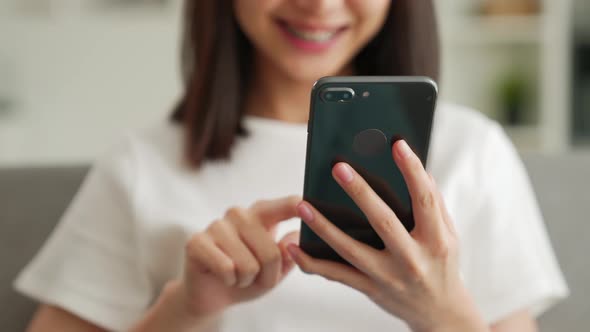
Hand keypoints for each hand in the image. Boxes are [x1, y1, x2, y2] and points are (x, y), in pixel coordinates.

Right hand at [181, 196, 299, 316]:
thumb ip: (289, 255)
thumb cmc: (247, 277)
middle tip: (253, 276)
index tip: (311, 207)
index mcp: (262, 214)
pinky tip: (221, 275)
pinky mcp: (196, 241)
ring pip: (249, 265)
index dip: (300, 207)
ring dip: (246, 280)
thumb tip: (298, 235)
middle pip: (272, 253)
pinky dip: (229, 281)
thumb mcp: (276, 271)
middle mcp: (240, 213)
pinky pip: (227, 268)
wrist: (212, 295)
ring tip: (236, 275)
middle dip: (268, 276)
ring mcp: (217, 225)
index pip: (287, 205)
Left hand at [287, 141, 487, 331]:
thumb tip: (422, 170)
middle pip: (383, 222)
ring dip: (324, 227)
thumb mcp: (449, 235)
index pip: (424, 200)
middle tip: (339, 167)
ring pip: (351, 250)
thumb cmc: (443, 266)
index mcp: (436, 240)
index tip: (397, 144)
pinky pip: (337, 275)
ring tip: (303, 204)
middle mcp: (411, 258)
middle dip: (360, 193)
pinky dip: (312, 263)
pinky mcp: (370, 289)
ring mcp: (388, 276)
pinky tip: (293, 247)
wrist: (441, 314)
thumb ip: (434, 204)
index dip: (412, 171)